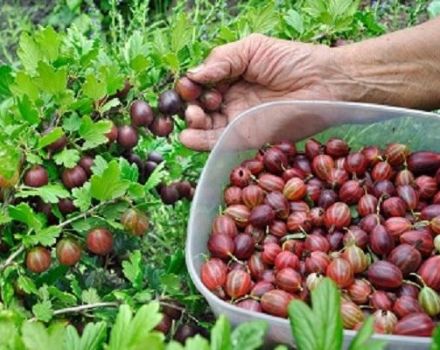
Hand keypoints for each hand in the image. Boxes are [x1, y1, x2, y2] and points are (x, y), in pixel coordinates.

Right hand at [179, 34, 345, 150]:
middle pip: (199, 105)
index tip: (190, 85)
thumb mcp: (253, 48)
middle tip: (195, 103)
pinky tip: (187, 137)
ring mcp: (237, 119)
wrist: (323, 83)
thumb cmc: (292, 60)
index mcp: (230, 76)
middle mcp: (230, 99)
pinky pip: (218, 142)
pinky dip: (200, 142)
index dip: (191, 85)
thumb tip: (193, 75)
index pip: (200, 83)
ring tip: (193, 116)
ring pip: (204, 125)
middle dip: (190, 104)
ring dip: (192, 122)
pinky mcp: (245, 137)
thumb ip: (222, 59)